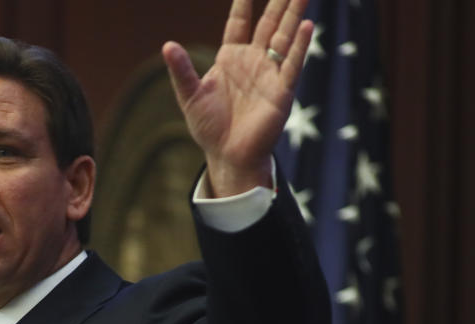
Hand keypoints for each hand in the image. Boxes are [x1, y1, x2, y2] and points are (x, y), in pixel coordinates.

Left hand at [162, 0, 312, 196]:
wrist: (227, 156)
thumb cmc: (209, 128)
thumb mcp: (190, 96)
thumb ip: (181, 71)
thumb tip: (167, 45)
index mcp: (231, 58)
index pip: (239, 21)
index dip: (243, 2)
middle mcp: (254, 61)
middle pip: (269, 22)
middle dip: (279, 1)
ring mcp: (270, 74)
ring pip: (285, 37)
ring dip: (294, 14)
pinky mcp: (282, 92)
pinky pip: (292, 65)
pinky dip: (299, 46)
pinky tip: (307, 27)